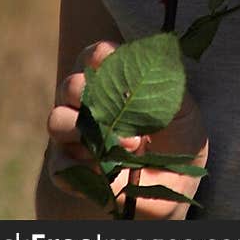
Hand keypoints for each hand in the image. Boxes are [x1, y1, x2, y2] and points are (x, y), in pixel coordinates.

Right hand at [46, 40, 208, 220]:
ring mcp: (76, 136)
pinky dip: (79, 165)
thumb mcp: (182, 107)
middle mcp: (89, 102)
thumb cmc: (179, 136)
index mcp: (114, 80)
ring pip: (57, 120)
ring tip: (125, 144)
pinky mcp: (71, 170)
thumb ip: (167, 83)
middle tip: (111, 108)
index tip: (108, 58)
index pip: (95, 56)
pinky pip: (58, 164)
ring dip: (84, 129)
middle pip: (70, 85)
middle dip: (84, 91)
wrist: (176, 184)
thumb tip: (159, 55)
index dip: (98, 55)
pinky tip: (105, 169)